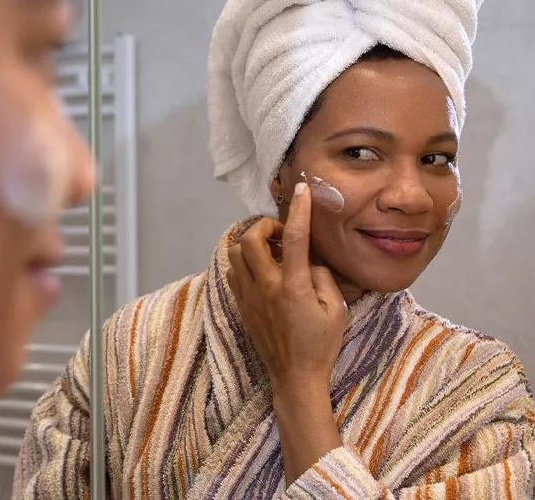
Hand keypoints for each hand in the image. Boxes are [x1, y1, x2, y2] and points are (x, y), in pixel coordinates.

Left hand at [227, 182, 346, 482]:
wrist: (294, 377)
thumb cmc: (321, 344)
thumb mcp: (336, 308)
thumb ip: (321, 276)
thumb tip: (306, 259)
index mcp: (293, 286)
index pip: (293, 237)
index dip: (298, 209)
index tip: (302, 190)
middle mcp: (265, 287)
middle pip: (250, 239)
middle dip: (264, 225)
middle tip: (281, 232)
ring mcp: (249, 296)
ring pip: (235, 253)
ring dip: (250, 242)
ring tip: (270, 248)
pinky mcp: (241, 306)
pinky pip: (232, 272)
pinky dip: (243, 260)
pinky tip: (260, 267)